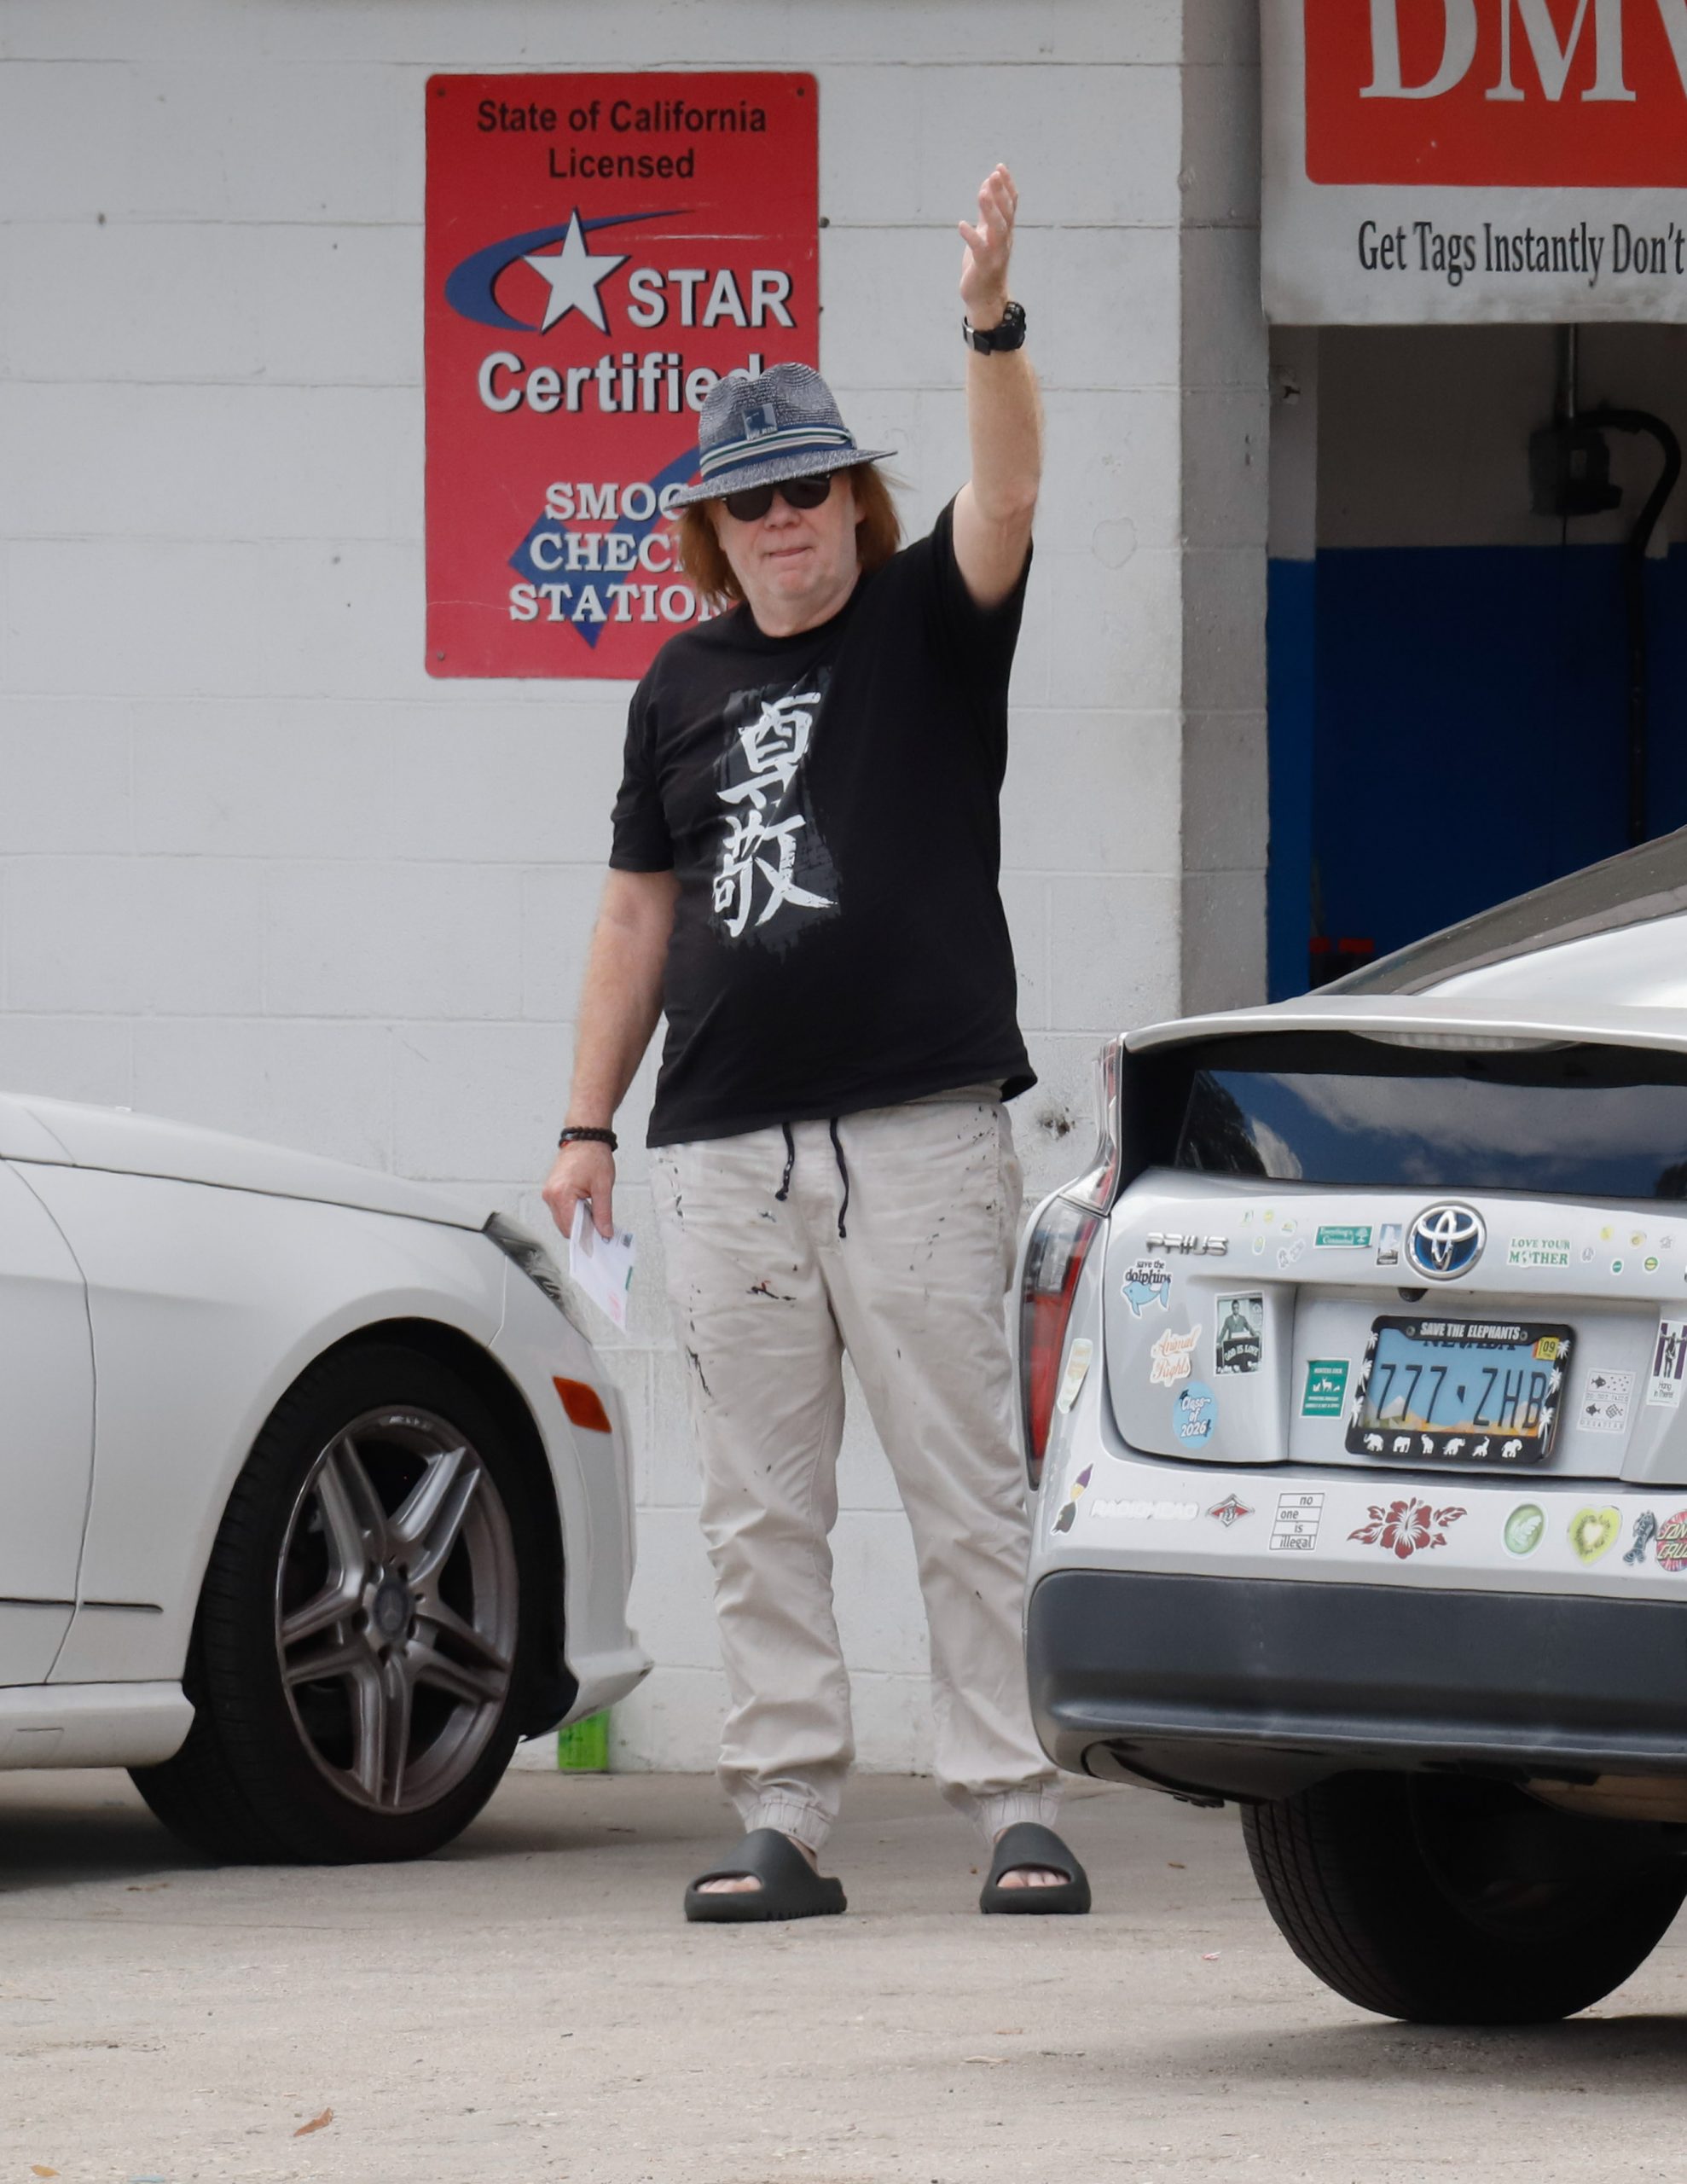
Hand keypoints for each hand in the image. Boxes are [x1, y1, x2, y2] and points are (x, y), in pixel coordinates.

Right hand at [542, 1140, 615, 1241]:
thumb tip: (604, 1232)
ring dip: (577, 1220)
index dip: (584, 1238)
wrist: (585, 1138)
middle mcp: (551, 1194)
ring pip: (562, 1219)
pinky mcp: (551, 1190)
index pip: (570, 1228)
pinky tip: (585, 1205)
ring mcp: (549, 1192)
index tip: (596, 1243)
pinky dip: (573, 1212)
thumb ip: (603, 1213)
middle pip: (564, 1226)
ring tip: (592, 1210)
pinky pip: (561, 1210)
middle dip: (582, 1229)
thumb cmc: (593, 1156)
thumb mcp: (603, 1187)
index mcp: (561, 1194)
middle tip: (599, 1227)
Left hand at [958, 163, 1017, 326]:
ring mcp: (996, 253)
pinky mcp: (984, 266)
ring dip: (990, 210)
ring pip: (997, 229)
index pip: (1011, 204)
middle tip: (993, 175)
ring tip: (982, 193)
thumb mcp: (987, 234)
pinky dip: (971, 236)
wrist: (985, 297)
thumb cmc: (985, 264)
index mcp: (1005, 231)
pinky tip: (962, 225)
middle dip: (1001, 194)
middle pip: (1006, 213)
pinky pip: (979, 249)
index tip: (999, 167)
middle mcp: (1004, 240)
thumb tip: (987, 186)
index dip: (1007, 186)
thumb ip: (988, 212)